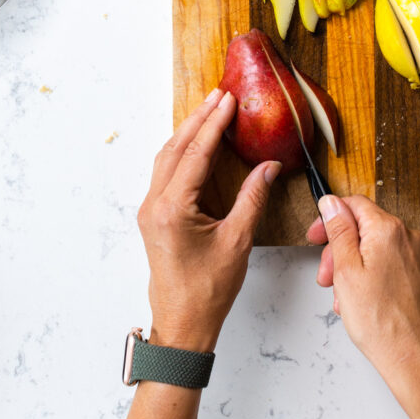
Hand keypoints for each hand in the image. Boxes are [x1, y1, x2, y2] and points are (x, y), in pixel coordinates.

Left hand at [137, 88, 280, 352]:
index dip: (214, 123)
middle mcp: (154, 204)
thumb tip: (269, 166)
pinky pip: (164, 172)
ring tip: (209, 110)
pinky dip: (181, 151)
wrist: (182, 323)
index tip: (228, 100)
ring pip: (166, 158)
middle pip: (175, 148)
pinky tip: (195, 142)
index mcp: (172, 208)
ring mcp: (150, 209)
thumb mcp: (238, 240)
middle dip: (198, 119)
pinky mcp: (153, 216)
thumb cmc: (208, 289)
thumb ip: (253, 198)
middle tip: (219, 95)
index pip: (196, 153)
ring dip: (188, 132)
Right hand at [307, 195, 419, 418]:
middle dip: (339, 248)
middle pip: (364, 227)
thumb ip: (339, 231)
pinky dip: (371, 273)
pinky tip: (360, 299)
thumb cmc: (382, 323)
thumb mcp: (346, 271)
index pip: (354, 204)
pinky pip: (389, 261)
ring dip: (353, 265)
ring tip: (343, 296)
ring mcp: (417, 255)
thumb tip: (332, 202)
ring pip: (374, 246)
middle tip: (326, 276)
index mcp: (389, 229)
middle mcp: (408, 236)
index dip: (330, 217)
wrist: (414, 359)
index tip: (316, 235)